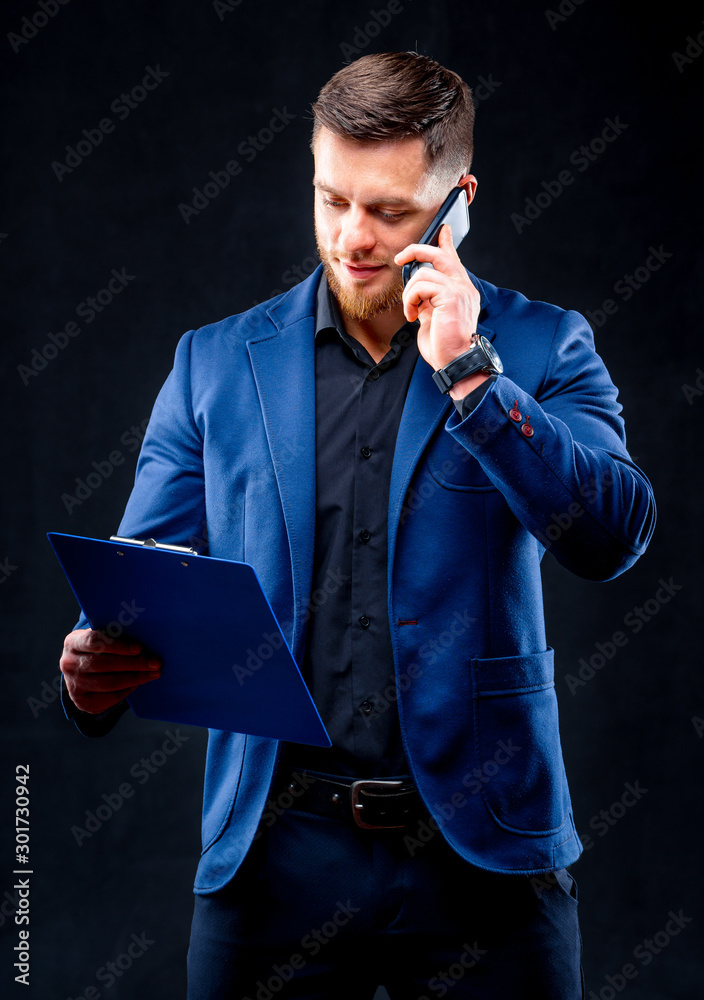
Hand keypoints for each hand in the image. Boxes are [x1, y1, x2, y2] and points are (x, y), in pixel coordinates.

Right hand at [60, 629, 161, 713]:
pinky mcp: (81, 701)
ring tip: (153, 673)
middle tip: (155, 663)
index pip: (94, 641)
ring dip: (135, 678)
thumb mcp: (101, 637)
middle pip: (104, 664)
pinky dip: (126, 690)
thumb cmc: (98, 648)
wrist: (80, 670)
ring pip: (108, 683)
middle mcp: (68, 664)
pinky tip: (138, 683)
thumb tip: (145, 638)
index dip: (118, 645)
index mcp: (73, 642)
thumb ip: (115, 636)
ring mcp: (73, 684)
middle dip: (133, 664)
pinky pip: (108, 698)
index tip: (139, 648)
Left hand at [394, 222, 481, 373]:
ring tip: (410, 311)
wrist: (455, 362)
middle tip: (400, 258)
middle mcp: (463, 287)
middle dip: (417, 251)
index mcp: (461, 291)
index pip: (454, 259)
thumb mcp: (434, 317)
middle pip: (439, 255)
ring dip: (409, 294)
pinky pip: (421, 287)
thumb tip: (418, 292)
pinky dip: (411, 300)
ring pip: (423, 274)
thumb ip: (429, 301)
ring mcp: (459, 290)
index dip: (446, 242)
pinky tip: (413, 316)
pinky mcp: (451, 297)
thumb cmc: (445, 345)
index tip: (443, 230)